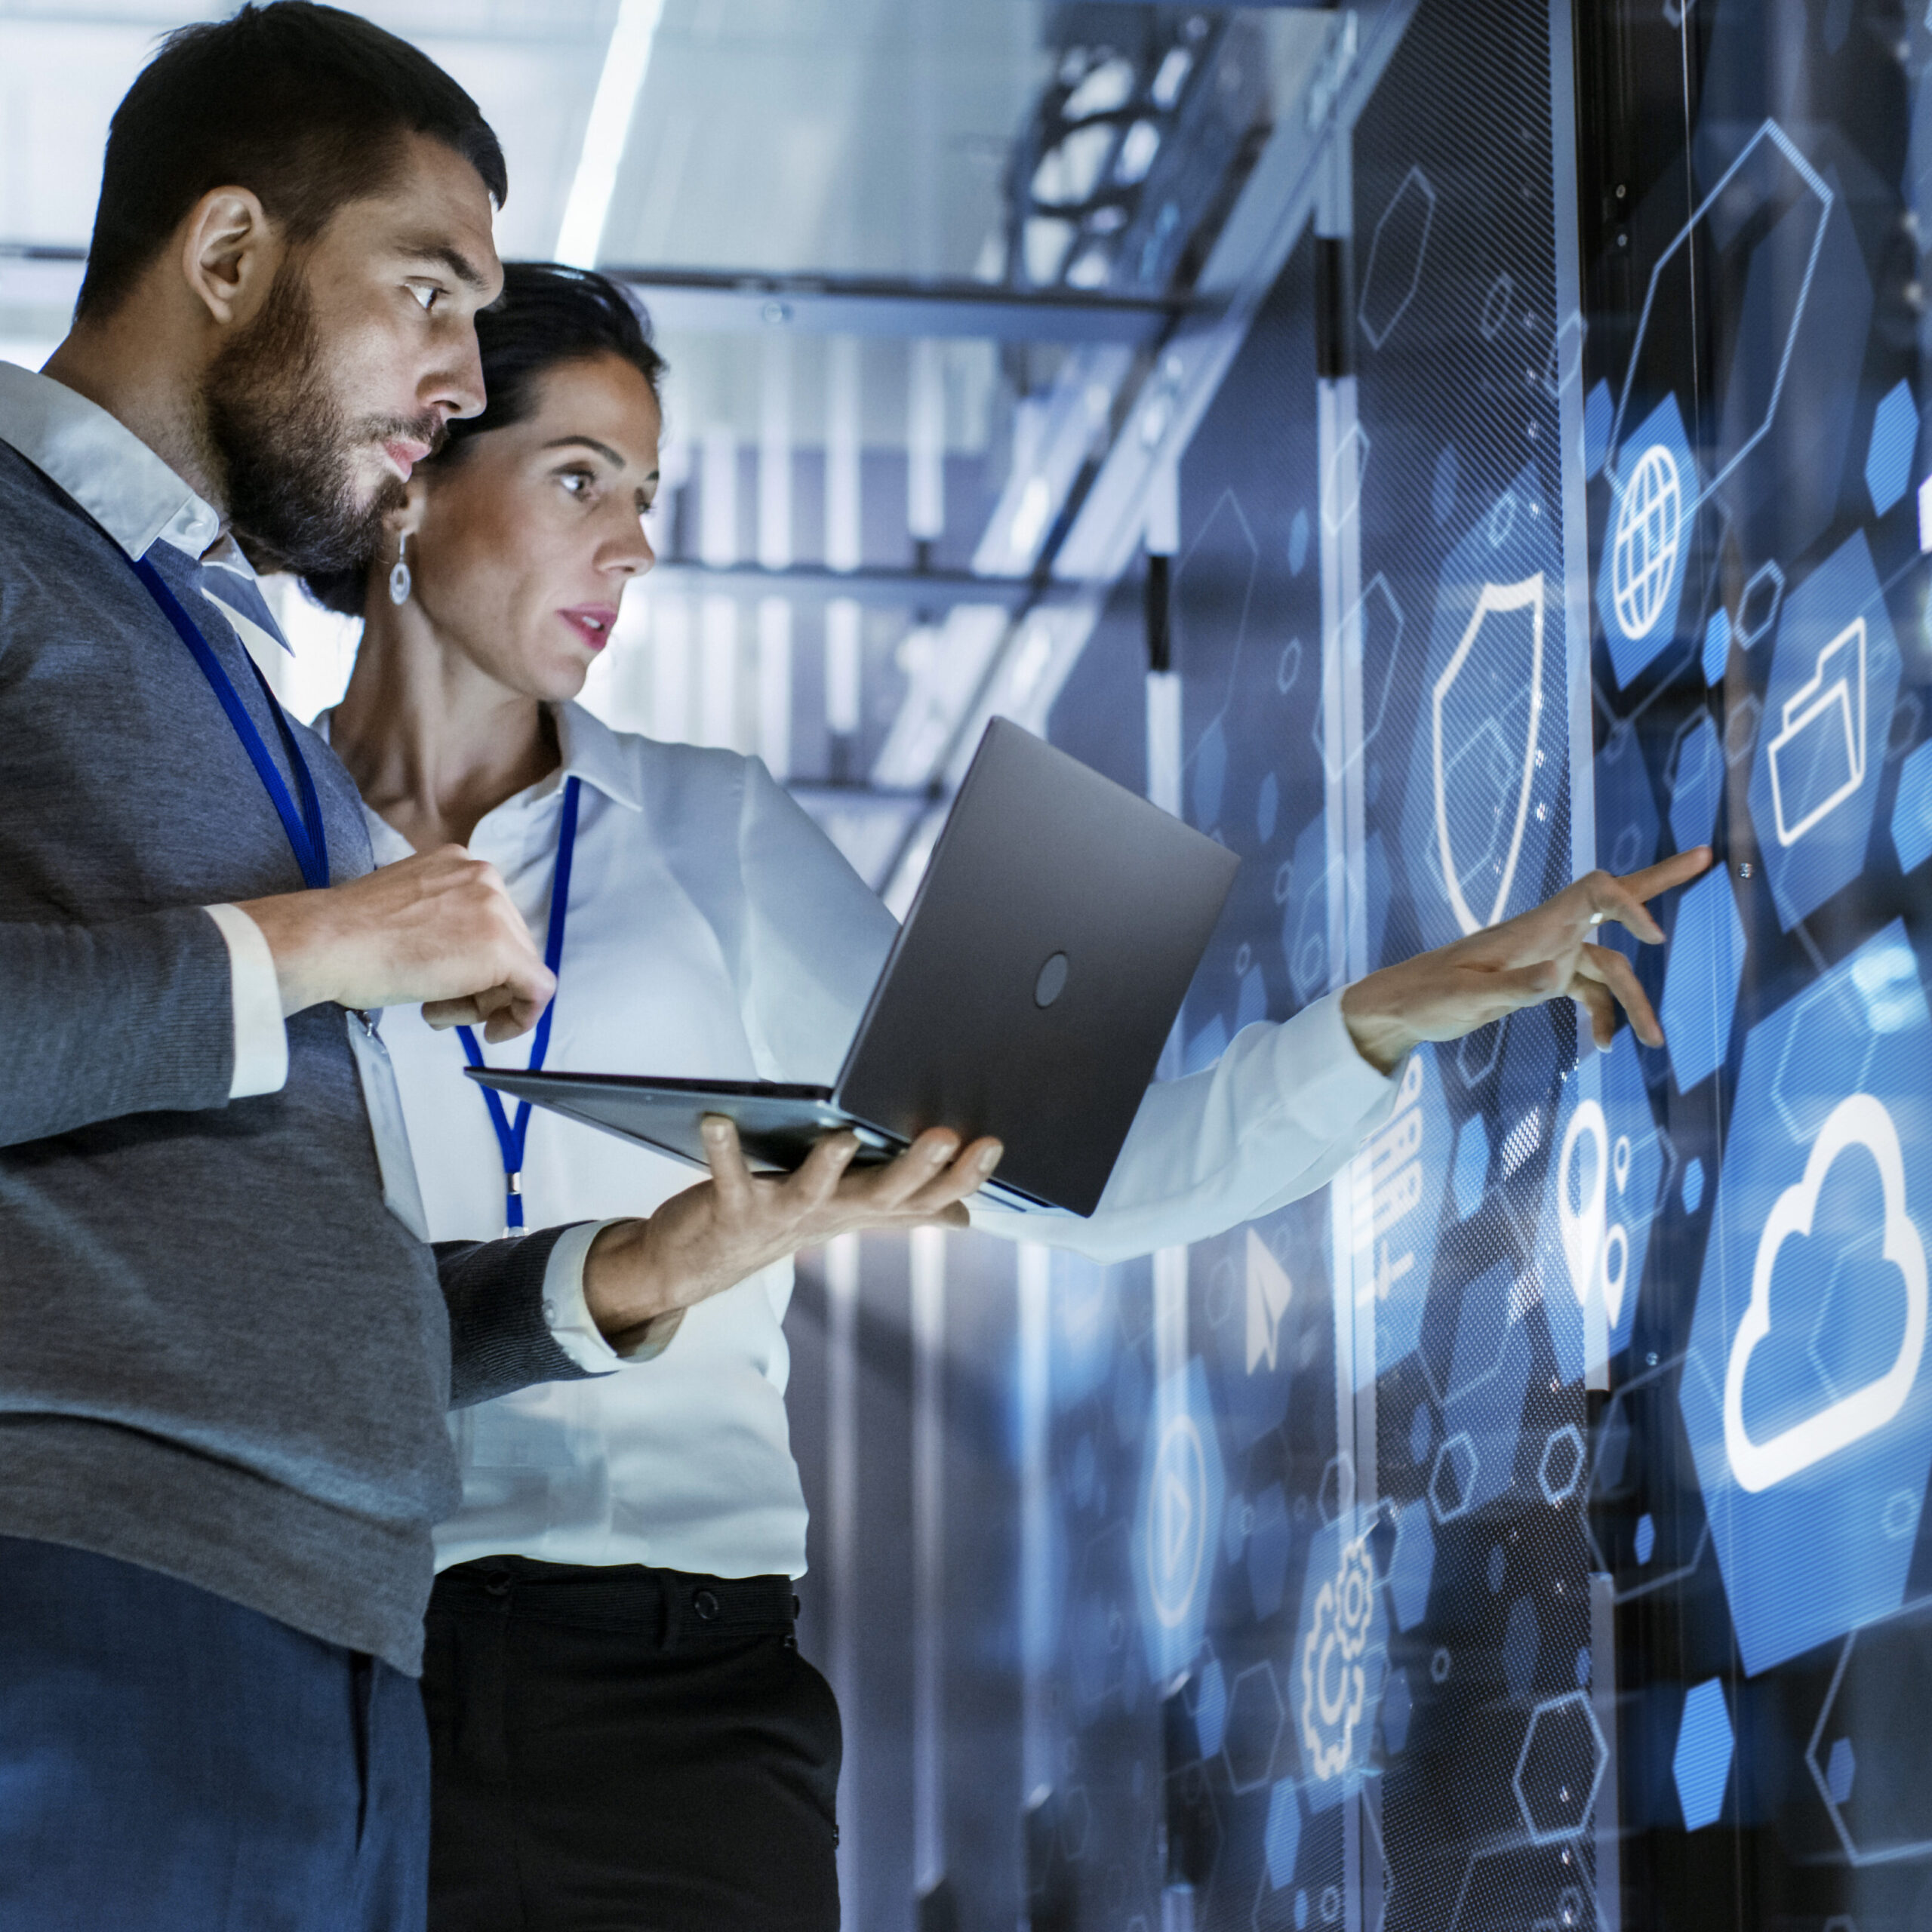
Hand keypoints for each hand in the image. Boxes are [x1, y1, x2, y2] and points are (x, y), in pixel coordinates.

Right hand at [236, 846, 554, 1040]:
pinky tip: (491, 1031)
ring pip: (519, 969)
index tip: (451, 986)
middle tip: (439, 1005)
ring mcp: (498, 910)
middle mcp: (486, 878)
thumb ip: (442, 923)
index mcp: (459, 864)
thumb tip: (463, 957)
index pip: (490, 922)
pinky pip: (538, 990)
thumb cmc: (348, 936)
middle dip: (481, 985)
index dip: (475, 964)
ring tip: (436, 1010)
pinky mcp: (503, 949)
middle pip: (509, 944)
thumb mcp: (406, 912)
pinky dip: (521, 1017)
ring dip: (483, 1001)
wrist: (328, 942)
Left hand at [580, 1117, 1003, 1348]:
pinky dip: (723, 1149)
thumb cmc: (780, 1224)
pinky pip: (728, 1177)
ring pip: (812, 1193)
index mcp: (861, 1209)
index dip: (960, 1177)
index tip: (992, 1144)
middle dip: (915, 1169)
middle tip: (945, 1136)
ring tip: (843, 1136)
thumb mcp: (848, 1215)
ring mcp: (780, 1215)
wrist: (700, 1264)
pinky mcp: (732, 1208)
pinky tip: (716, 1120)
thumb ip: (904, 1210)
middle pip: (882, 1196)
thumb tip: (963, 1216)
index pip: (924, 1198)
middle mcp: (829, 1215)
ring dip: (827, 1167)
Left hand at [1339, 848, 1713, 1073]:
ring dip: (1634, 1002)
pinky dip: (1602, 1015)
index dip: (1629, 903)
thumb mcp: (1466, 999)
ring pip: (1609, 968)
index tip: (1654, 937)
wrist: (1402, 1006)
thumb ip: (1513, 989)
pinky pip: (1588, 991)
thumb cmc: (1428, 997)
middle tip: (1707, 856)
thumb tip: (1556, 980)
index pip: (1593, 892)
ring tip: (1654, 1042)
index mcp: (1533, 927)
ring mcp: (1548, 955)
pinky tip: (1602, 1046)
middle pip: (1613, 901)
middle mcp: (1547, 934)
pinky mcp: (1542, 979)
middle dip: (1660, 881)